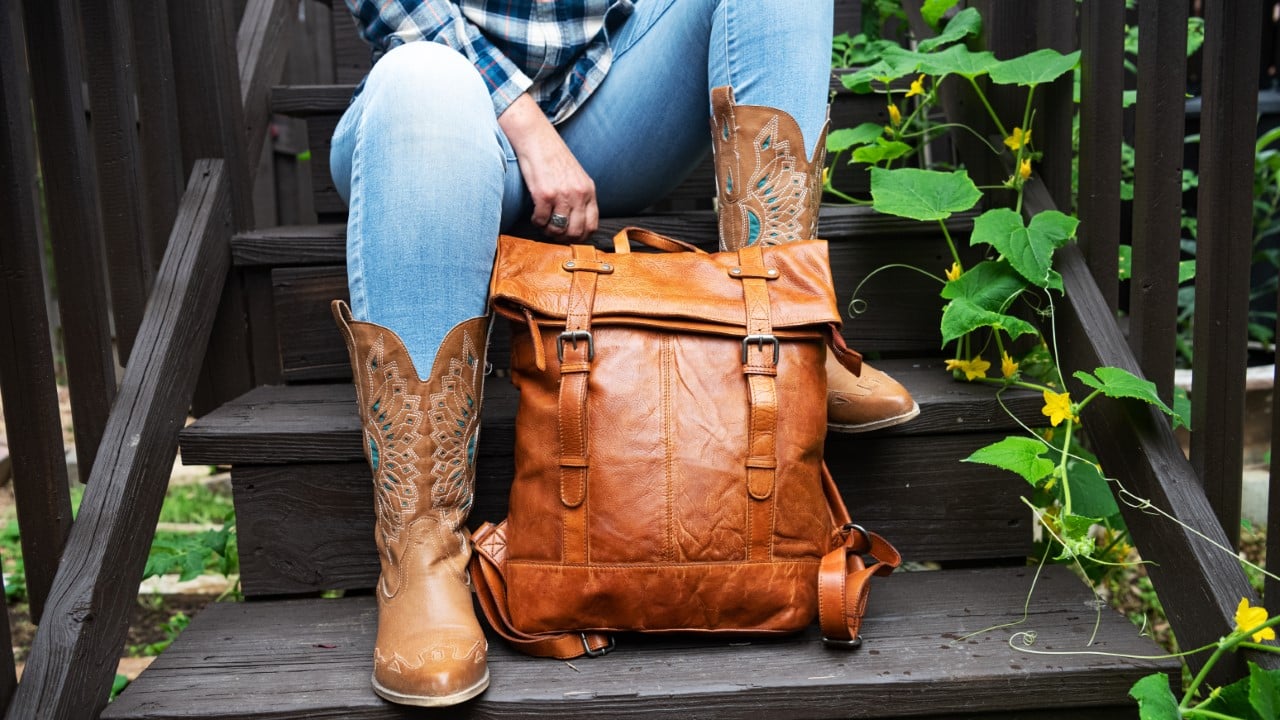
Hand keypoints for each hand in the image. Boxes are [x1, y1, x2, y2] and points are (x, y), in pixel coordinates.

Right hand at [498, 94, 597, 241]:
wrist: (536, 138)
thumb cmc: (553, 157)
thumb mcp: (576, 177)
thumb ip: (580, 197)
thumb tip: (576, 221)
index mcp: (588, 190)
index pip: (592, 225)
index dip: (581, 237)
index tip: (570, 237)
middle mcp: (578, 194)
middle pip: (576, 232)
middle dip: (563, 238)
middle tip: (553, 233)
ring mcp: (562, 195)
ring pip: (558, 229)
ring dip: (548, 231)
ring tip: (543, 223)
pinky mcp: (544, 194)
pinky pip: (542, 220)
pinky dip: (537, 222)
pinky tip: (535, 215)